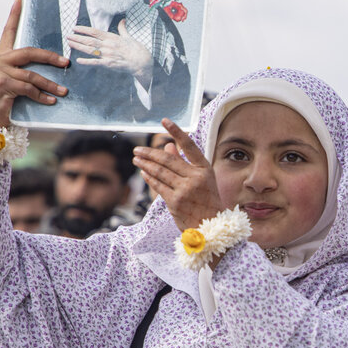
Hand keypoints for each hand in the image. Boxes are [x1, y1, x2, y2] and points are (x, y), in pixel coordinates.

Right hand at [0, 0, 69, 170]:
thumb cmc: (4, 104)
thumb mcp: (14, 84)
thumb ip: (25, 73)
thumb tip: (53, 67)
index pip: (7, 32)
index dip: (13, 15)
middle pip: (28, 52)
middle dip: (49, 57)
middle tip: (66, 62)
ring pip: (31, 75)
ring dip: (50, 84)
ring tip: (64, 91)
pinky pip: (27, 88)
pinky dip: (42, 96)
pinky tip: (51, 101)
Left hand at [66, 22, 150, 81]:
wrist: (142, 62)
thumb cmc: (137, 50)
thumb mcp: (129, 37)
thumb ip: (123, 29)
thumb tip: (123, 20)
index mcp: (112, 37)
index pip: (95, 31)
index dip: (83, 29)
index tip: (75, 28)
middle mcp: (108, 45)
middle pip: (89, 40)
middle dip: (77, 37)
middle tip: (68, 35)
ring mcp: (108, 54)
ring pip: (90, 49)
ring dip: (79, 46)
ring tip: (70, 43)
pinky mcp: (109, 64)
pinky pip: (95, 62)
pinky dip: (86, 62)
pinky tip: (78, 60)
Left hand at [132, 118, 224, 232]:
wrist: (212, 226)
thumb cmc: (207, 200)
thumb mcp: (201, 179)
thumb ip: (184, 162)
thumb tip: (168, 146)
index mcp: (204, 169)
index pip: (188, 145)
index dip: (176, 132)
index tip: (165, 121)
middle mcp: (195, 178)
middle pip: (167, 159)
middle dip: (149, 153)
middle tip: (137, 149)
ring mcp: (185, 190)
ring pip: (159, 172)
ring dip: (145, 164)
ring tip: (136, 158)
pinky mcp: (175, 202)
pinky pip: (157, 186)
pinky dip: (149, 178)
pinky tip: (143, 172)